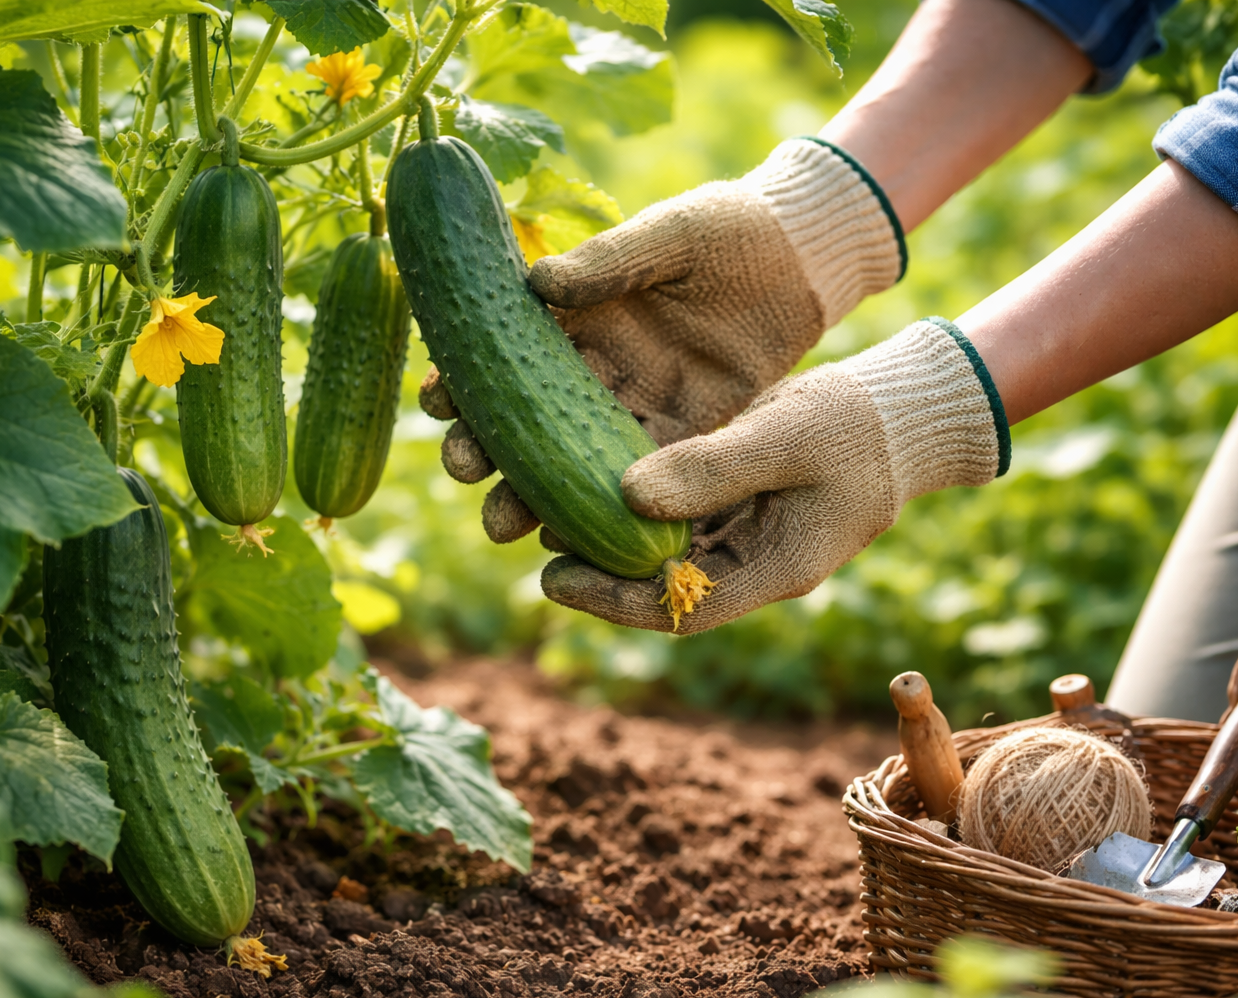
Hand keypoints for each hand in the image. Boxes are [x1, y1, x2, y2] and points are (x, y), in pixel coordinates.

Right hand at [424, 138, 904, 545]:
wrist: (802, 253)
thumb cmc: (728, 227)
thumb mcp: (669, 234)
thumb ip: (609, 262)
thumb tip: (537, 283)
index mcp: (581, 314)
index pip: (509, 351)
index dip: (468, 377)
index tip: (435, 402)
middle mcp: (601, 364)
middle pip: (533, 413)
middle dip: (492, 447)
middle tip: (460, 473)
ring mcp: (641, 400)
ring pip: (579, 453)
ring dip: (540, 490)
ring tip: (504, 525)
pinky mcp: (689, 428)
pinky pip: (647, 471)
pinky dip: (613, 501)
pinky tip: (574, 531)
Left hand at [543, 319, 1007, 632]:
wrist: (900, 410)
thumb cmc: (856, 427)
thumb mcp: (784, 439)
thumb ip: (711, 469)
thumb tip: (626, 494)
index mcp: (773, 571)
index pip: (681, 610)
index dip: (612, 603)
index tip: (551, 579)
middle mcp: (749, 563)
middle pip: (660, 584)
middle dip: (597, 568)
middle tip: (531, 539)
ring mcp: (741, 533)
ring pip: (660, 548)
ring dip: (607, 532)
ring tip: (542, 505)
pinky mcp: (732, 499)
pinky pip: (673, 509)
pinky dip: (631, 498)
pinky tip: (584, 471)